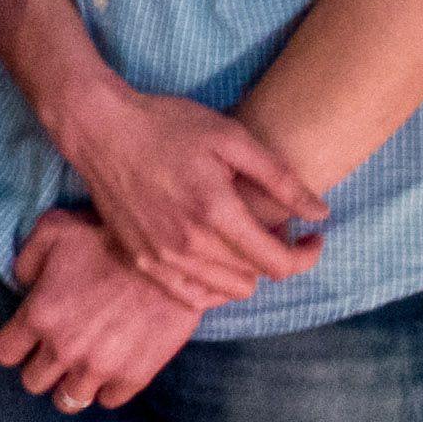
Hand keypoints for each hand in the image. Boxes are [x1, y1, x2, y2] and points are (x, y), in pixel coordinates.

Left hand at [0, 208, 208, 412]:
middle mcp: (63, 349)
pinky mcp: (133, 377)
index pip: (4, 353)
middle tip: (57, 352)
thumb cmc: (110, 238)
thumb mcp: (54, 230)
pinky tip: (113, 368)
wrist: (169, 258)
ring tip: (83, 367)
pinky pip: (109, 400)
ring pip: (68, 400)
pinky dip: (108, 388)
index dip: (14, 345)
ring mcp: (99, 367)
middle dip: (40, 367)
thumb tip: (23, 282)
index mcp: (39, 315)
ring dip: (71, 385)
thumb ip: (28, 258)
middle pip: (33, 382)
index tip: (27, 338)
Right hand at [56, 79, 327, 312]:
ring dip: (245, 272)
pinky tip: (215, 258)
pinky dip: (212, 285)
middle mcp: (189, 244)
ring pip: (225, 292)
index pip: (278, 264)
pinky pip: (190, 295)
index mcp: (216, 212)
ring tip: (242, 239)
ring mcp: (161, 257)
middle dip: (276, 257)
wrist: (100, 129)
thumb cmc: (167, 126)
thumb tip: (322, 214)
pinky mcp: (141, 260)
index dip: (307, 256)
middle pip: (255, 279)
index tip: (314, 236)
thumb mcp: (231, 137)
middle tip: (273, 226)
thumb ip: (280, 179)